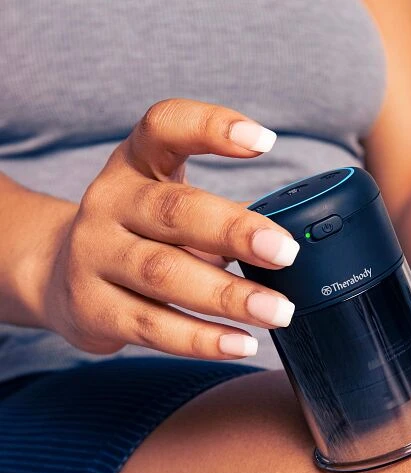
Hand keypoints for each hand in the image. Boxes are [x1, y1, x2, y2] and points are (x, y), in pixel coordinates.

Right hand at [39, 98, 299, 359]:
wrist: (60, 275)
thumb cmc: (136, 234)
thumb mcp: (168, 207)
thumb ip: (217, 219)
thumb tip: (283, 249)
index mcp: (135, 165)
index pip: (164, 127)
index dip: (212, 127)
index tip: (264, 140)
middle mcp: (108, 203)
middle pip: (173, 211)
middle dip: (235, 232)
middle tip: (286, 252)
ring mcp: (93, 255)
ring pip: (164, 274)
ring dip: (228, 296)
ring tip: (278, 311)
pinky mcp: (91, 308)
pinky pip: (153, 327)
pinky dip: (202, 339)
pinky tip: (241, 343)